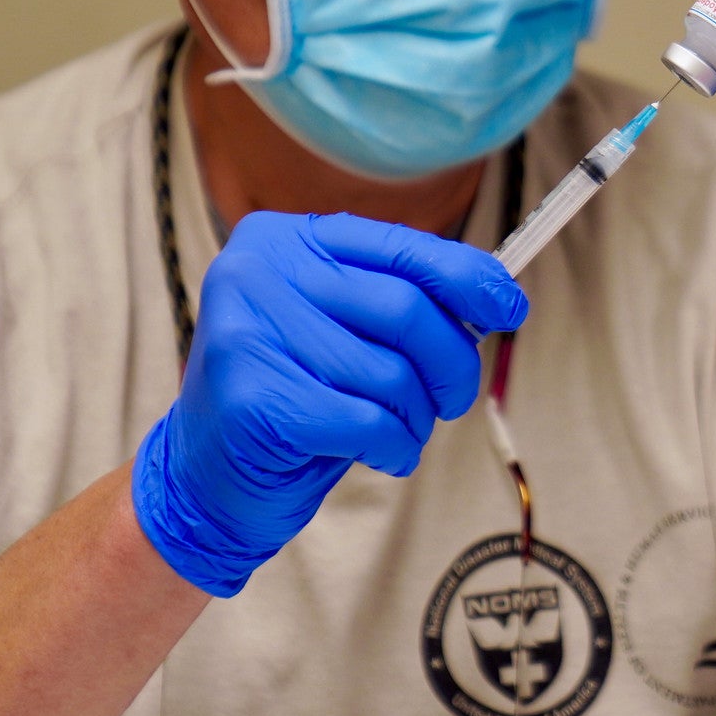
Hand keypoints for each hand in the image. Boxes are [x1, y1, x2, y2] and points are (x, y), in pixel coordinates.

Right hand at [131, 212, 526, 594]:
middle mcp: (256, 272)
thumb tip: (498, 294)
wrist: (205, 476)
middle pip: (405, 309)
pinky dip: (394, 445)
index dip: (468, 277)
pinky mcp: (252, 399)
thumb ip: (400, 299)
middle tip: (454, 398)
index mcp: (284, 239)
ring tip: (401, 431)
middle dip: (452, 362)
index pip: (401, 246)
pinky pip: (367, 420)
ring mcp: (247, 333)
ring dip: (418, 416)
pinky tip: (382, 453)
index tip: (510, 307)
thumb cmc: (294, 394)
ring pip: (391, 372)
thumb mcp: (343, 328)